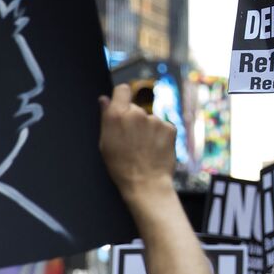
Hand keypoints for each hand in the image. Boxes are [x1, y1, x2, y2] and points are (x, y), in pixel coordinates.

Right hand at [99, 83, 178, 197]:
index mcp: (117, 115)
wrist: (145, 183)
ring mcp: (155, 120)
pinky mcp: (170, 128)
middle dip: (134, 120)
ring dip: (148, 130)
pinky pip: (163, 127)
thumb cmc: (121, 166)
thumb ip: (106, 117)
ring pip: (150, 119)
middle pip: (136, 108)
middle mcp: (137, 113)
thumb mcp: (105, 142)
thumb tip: (104, 99)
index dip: (122, 97)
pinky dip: (161, 136)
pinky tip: (155, 149)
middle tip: (132, 140)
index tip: (122, 105)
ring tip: (144, 149)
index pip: (122, 89)